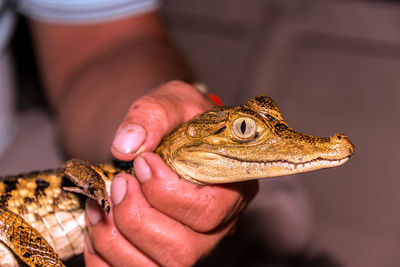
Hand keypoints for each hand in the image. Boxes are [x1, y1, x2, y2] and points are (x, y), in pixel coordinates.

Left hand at [84, 81, 258, 265]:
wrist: (165, 135)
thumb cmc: (179, 120)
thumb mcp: (174, 100)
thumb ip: (155, 114)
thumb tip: (126, 146)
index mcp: (231, 187)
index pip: (208, 212)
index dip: (167, 194)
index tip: (142, 163)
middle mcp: (217, 225)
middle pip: (182, 251)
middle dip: (137, 219)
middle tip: (119, 183)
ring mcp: (190, 244)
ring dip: (115, 240)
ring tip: (101, 203)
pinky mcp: (161, 253)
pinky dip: (104, 258)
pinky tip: (98, 225)